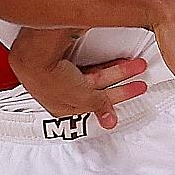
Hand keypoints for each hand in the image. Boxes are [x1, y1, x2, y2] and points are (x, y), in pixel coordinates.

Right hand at [10, 26, 147, 128]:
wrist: (35, 53)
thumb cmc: (48, 78)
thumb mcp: (80, 97)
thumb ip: (97, 106)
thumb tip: (109, 122)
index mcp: (64, 107)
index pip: (94, 106)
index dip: (115, 101)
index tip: (134, 92)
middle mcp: (63, 92)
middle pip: (98, 90)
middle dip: (122, 85)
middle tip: (139, 79)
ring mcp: (63, 75)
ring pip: (96, 75)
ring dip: (118, 71)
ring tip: (135, 65)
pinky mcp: (65, 58)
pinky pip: (91, 62)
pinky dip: (105, 61)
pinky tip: (116, 58)